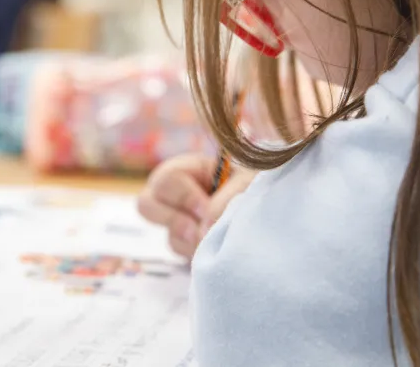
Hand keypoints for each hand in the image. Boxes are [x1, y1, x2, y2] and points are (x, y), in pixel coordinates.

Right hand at [138, 155, 257, 258]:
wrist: (273, 215)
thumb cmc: (261, 187)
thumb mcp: (249, 183)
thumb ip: (227, 200)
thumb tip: (203, 229)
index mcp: (192, 169)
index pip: (168, 179)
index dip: (184, 196)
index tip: (205, 209)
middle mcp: (179, 192)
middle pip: (146, 203)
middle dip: (172, 219)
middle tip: (197, 229)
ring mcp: (181, 217)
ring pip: (162, 230)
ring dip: (184, 238)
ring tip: (208, 239)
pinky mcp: (189, 239)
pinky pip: (178, 248)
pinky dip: (193, 251)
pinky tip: (213, 245)